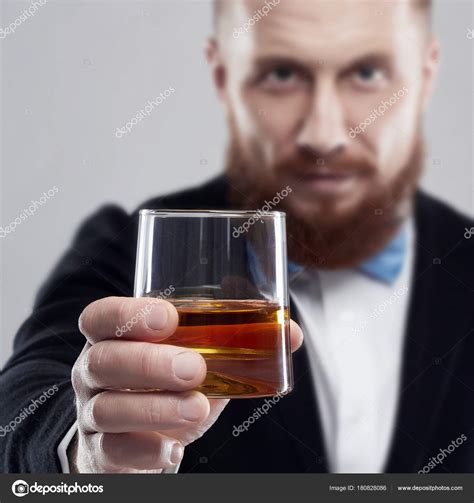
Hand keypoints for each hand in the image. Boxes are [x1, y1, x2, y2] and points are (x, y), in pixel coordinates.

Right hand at [70, 297, 302, 472]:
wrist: (135, 438)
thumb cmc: (166, 388)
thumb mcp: (198, 361)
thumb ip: (236, 344)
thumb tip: (290, 332)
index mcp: (116, 339)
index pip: (102, 317)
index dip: (128, 313)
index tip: (168, 317)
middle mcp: (94, 372)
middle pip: (103, 360)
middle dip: (149, 362)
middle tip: (195, 368)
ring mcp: (92, 413)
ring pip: (107, 407)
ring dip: (155, 407)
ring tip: (198, 406)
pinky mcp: (101, 451)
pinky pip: (112, 450)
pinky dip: (145, 448)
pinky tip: (173, 447)